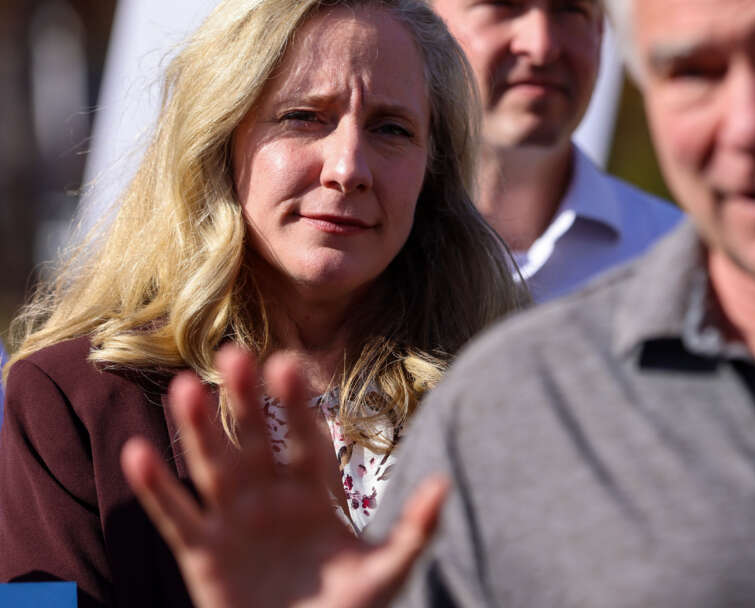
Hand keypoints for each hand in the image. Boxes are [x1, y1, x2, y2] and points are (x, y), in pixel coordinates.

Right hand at [121, 347, 447, 607]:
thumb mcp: (386, 572)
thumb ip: (415, 529)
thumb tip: (444, 482)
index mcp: (316, 494)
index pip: (307, 440)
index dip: (297, 406)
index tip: (290, 364)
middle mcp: (272, 497)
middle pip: (257, 440)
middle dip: (247, 400)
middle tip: (235, 353)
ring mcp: (235, 521)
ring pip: (214, 465)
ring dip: (199, 428)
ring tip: (185, 386)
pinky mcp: (203, 554)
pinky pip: (177, 516)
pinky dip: (158, 488)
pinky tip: (139, 454)